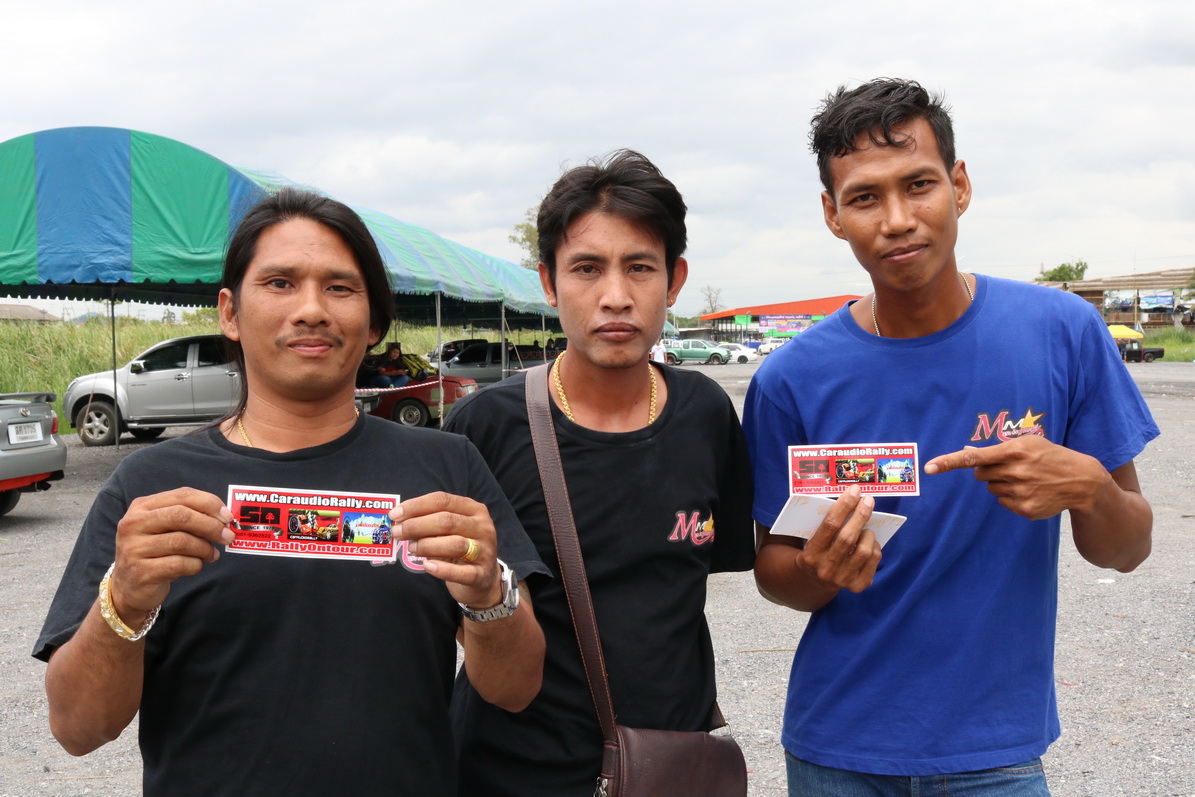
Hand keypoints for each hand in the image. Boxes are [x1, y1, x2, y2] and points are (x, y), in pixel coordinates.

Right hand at [112, 488, 235, 621]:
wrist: (128, 587)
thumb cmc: (155, 552)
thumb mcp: (166, 529)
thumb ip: (190, 517)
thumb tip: (224, 517)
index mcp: (142, 506)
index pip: (182, 495)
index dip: (210, 503)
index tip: (228, 516)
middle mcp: (133, 524)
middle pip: (181, 516)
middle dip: (210, 525)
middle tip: (227, 536)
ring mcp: (134, 548)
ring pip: (182, 541)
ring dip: (205, 548)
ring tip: (212, 554)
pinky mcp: (141, 572)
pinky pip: (179, 564)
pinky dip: (196, 565)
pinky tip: (197, 566)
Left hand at [391, 492, 500, 608]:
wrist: (483, 579)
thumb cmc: (460, 549)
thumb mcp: (448, 531)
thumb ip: (429, 524)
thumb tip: (400, 521)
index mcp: (474, 509)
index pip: (442, 500)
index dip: (416, 506)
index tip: (395, 514)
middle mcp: (482, 527)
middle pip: (447, 521)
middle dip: (417, 525)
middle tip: (397, 532)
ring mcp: (484, 551)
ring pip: (455, 544)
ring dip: (427, 545)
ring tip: (411, 549)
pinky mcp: (481, 574)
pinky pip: (460, 572)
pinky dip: (441, 569)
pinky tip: (427, 566)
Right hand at [792, 486, 880, 593]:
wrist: (816, 580)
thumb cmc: (818, 549)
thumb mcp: (813, 538)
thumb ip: (828, 523)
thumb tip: (852, 502)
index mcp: (812, 554)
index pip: (830, 525)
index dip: (844, 505)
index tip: (854, 491)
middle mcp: (826, 568)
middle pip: (848, 537)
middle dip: (861, 515)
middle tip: (868, 500)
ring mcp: (842, 579)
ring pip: (864, 550)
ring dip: (868, 533)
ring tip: (866, 527)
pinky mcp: (857, 586)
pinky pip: (873, 560)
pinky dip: (874, 546)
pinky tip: (869, 541)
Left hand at [924, 435, 1111, 519]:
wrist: (1082, 481)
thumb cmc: (1051, 456)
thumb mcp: (1028, 444)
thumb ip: (997, 449)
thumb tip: (968, 452)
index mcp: (1014, 451)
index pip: (974, 457)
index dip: (949, 462)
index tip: (929, 467)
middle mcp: (1015, 472)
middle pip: (980, 474)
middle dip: (989, 471)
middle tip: (1012, 467)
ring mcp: (1021, 492)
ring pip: (991, 489)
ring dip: (1002, 484)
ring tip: (1027, 479)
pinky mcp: (1025, 509)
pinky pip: (1003, 503)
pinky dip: (1012, 497)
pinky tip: (1031, 491)